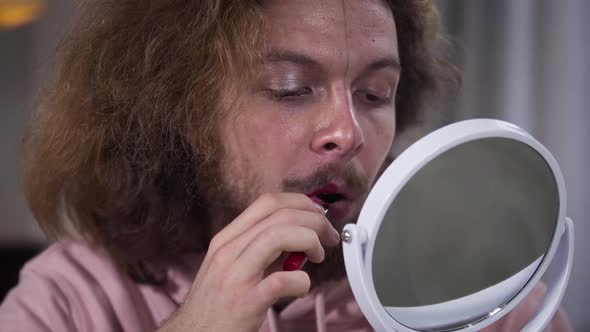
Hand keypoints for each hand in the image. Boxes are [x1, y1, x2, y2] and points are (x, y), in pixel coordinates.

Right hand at [157, 193, 340, 331]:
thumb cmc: (216, 304)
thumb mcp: (233, 266)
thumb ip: (264, 250)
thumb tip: (301, 235)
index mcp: (227, 239)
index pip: (268, 202)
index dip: (300, 202)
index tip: (318, 214)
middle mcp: (228, 252)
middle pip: (280, 215)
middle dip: (315, 220)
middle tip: (329, 237)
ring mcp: (234, 276)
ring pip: (278, 236)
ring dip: (310, 241)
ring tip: (318, 256)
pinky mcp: (244, 304)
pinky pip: (280, 281)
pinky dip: (301, 280)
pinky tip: (302, 286)